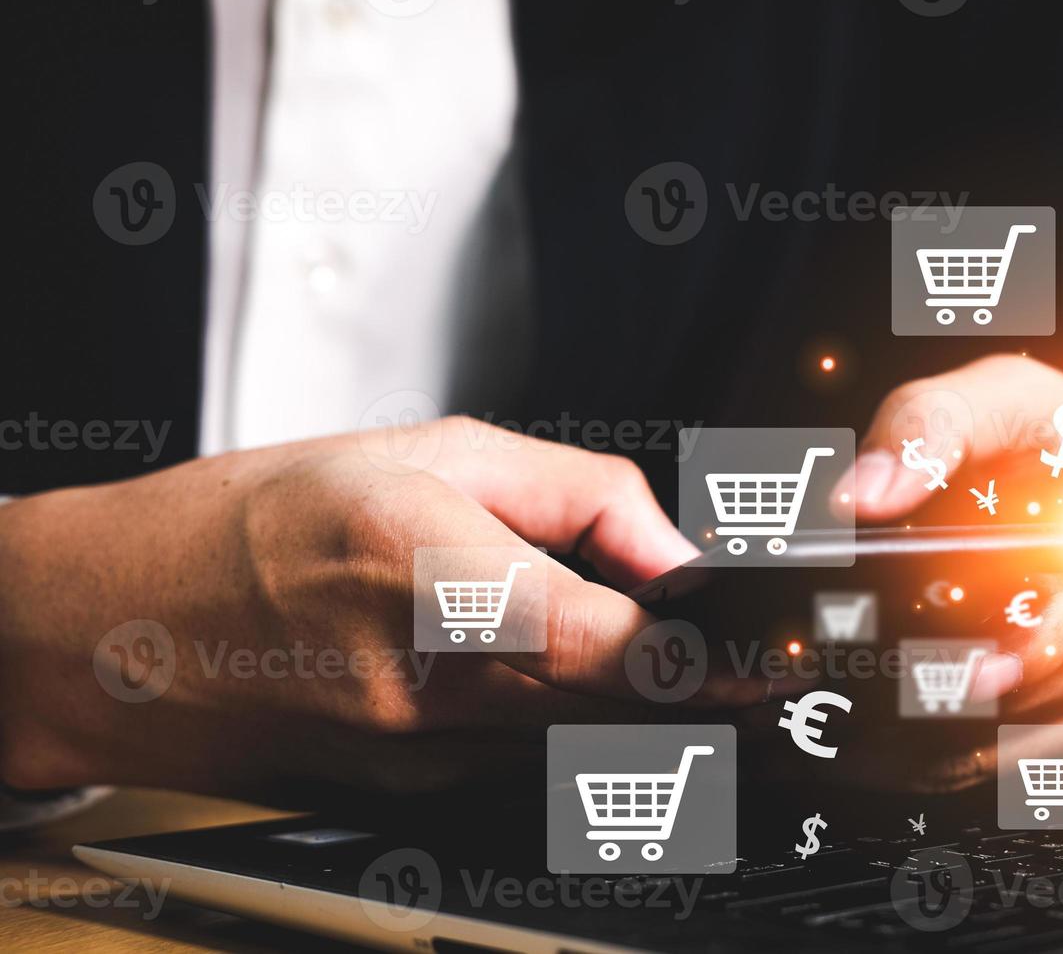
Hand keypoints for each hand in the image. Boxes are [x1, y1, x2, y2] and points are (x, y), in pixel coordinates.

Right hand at [0, 417, 765, 798]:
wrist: (127, 626)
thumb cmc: (259, 522)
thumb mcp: (431, 448)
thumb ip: (578, 493)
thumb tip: (676, 550)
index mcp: (428, 573)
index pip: (605, 647)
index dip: (702, 659)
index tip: (763, 652)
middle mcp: (428, 685)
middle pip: (620, 703)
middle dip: (694, 678)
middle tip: (741, 649)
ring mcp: (423, 754)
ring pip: (586, 734)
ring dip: (634, 694)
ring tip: (620, 633)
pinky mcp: (420, 786)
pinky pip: (534, 752)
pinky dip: (566, 711)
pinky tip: (529, 660)